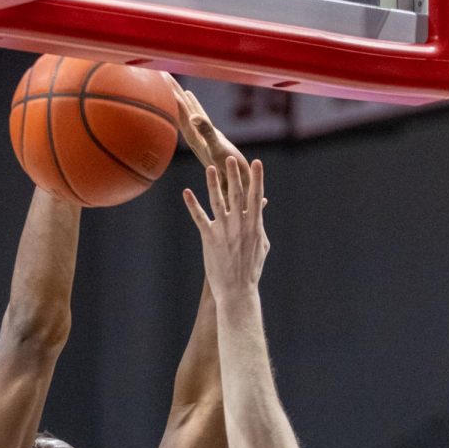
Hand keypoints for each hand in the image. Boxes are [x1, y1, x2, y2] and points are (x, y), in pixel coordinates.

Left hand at [165, 74, 248, 196]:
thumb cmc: (230, 170)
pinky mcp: (209, 136)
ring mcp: (201, 135)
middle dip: (170, 91)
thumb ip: (207, 132)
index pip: (180, 113)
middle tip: (160, 71)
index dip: (172, 96)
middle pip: (179, 109)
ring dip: (178, 95)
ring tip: (170, 79)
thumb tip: (193, 118)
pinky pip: (197, 115)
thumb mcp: (218, 149)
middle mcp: (195, 136)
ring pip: (186, 111)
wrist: (238, 185)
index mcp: (195, 137)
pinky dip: (192, 104)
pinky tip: (190, 97)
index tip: (162, 80)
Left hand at [183, 157, 268, 297]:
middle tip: (230, 157)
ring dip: (213, 183)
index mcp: (254, 225)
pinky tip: (186, 192)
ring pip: (217, 201)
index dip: (256, 178)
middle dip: (234, 174)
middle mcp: (239, 224)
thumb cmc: (251, 270)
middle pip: (236, 194)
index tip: (256, 163)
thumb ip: (260, 227)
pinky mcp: (209, 238)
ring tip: (209, 167)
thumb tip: (261, 213)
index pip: (256, 197)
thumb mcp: (261, 247)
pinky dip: (192, 204)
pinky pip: (199, 217)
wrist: (237, 290)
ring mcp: (224, 230)